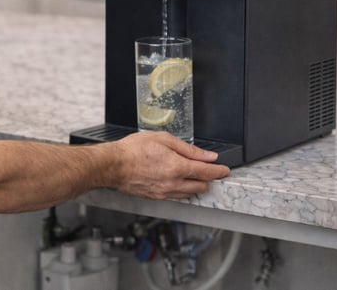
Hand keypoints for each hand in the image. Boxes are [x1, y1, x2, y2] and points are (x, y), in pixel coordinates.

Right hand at [109, 131, 229, 199]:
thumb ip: (188, 149)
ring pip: (190, 193)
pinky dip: (181, 190)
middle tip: (206, 169)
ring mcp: (165, 192)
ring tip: (188, 174)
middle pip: (202, 186)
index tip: (224, 169)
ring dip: (194, 185)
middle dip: (207, 178)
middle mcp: (173, 183)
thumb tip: (207, 156)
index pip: (207, 172)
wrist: (112, 165)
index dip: (219, 171)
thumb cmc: (132, 150)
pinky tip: (175, 180)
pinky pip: (176, 197)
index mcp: (177, 166)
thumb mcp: (163, 139)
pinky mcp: (156, 197)